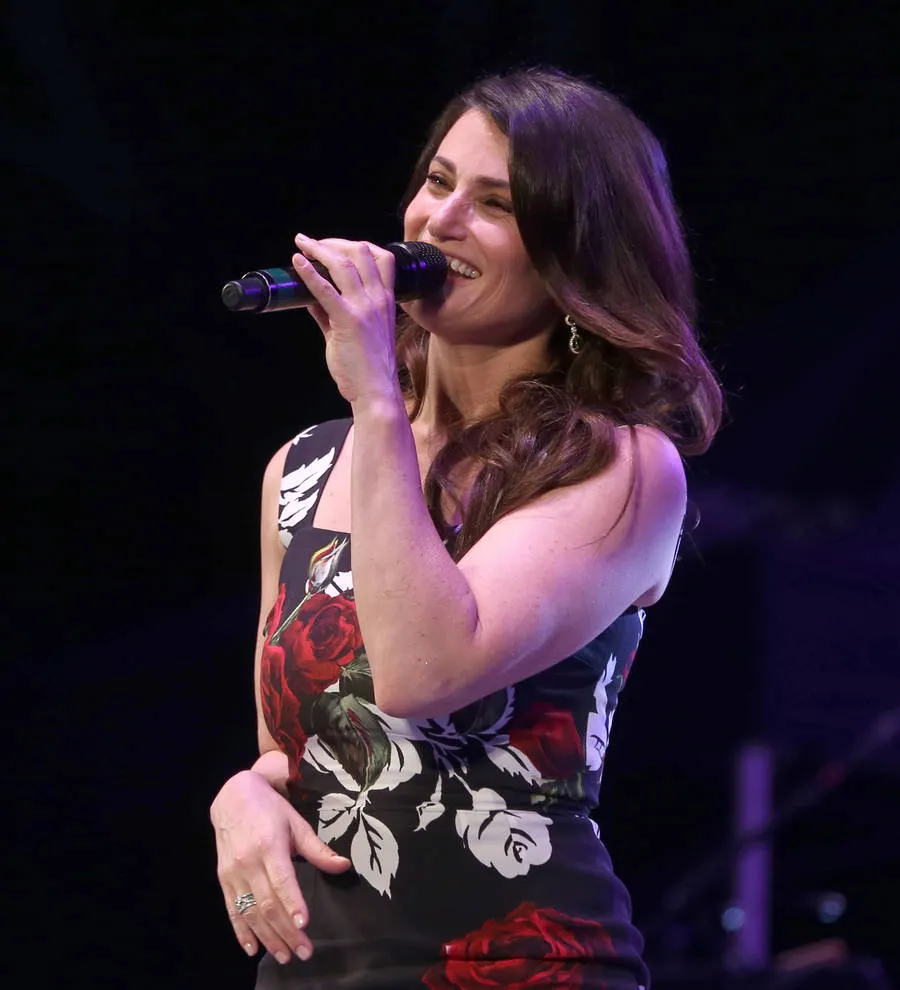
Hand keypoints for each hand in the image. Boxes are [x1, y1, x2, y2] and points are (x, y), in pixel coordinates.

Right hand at [210, 769, 351, 963]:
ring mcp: (233, 873)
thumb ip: (318, 849)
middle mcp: (249, 862)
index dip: (292, 903)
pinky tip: (253, 949)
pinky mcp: (224, 880)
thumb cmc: (271, 809)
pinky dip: (241, 932)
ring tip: (285, 956)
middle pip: (267, 903)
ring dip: (268, 937)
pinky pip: (232, 910)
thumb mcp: (296, 823)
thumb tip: (343, 866)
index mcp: (270, 845)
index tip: (303, 924)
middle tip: (304, 952)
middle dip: (286, 931)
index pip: (282, 880)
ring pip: (250, 912)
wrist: (232, 797)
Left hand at [291, 234, 401, 405]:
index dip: (357, 245)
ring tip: (302, 244)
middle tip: (312, 242)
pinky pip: (325, 289)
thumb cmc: (367, 367)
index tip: (335, 245)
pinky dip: (309, 272)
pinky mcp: (348, 320)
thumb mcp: (353, 333)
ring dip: (319, 249)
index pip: (382, 258)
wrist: (376, 391)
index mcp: (386, 300)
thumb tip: (311, 298)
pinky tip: (297, 262)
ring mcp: (364, 308)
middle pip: (360, 252)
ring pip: (343, 264)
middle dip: (334, 242)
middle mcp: (378, 299)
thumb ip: (332, 313)